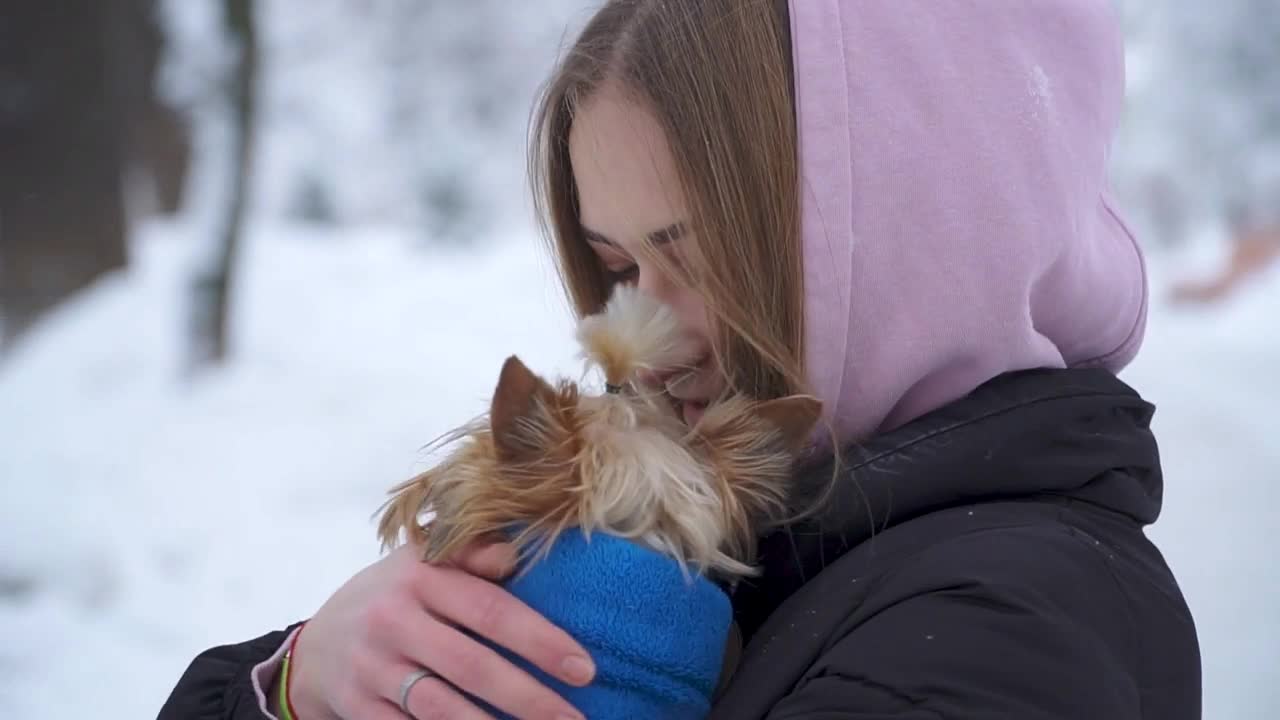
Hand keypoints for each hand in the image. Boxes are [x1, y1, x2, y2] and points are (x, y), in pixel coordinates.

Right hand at [288, 541, 593, 719]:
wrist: (317, 643)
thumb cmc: (397, 596)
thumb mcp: (427, 562)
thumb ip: (472, 553)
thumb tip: (516, 551)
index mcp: (419, 576)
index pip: (490, 610)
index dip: (539, 641)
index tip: (583, 668)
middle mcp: (393, 620)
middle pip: (471, 666)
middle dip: (529, 697)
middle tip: (573, 718)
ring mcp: (371, 668)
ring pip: (440, 708)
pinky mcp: (358, 707)